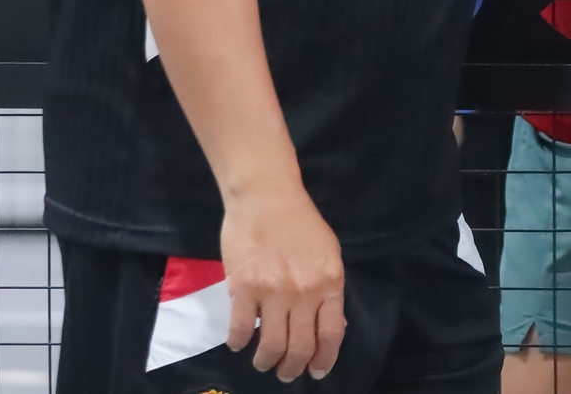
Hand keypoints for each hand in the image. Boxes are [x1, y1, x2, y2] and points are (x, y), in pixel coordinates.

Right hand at [220, 184, 346, 380]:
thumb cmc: (300, 223)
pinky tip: (239, 343)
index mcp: (329, 283)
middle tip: (286, 373)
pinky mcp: (243, 289)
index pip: (331, 335)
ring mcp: (273, 292)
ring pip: (271, 345)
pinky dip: (239, 342)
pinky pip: (241, 329)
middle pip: (301, 347)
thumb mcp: (328, 255)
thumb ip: (328, 289)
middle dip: (293, 368)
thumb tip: (327, 325)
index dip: (324, 359)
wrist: (267, 197)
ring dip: (267, 362)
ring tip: (263, 363)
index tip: (317, 371)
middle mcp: (304, 293)